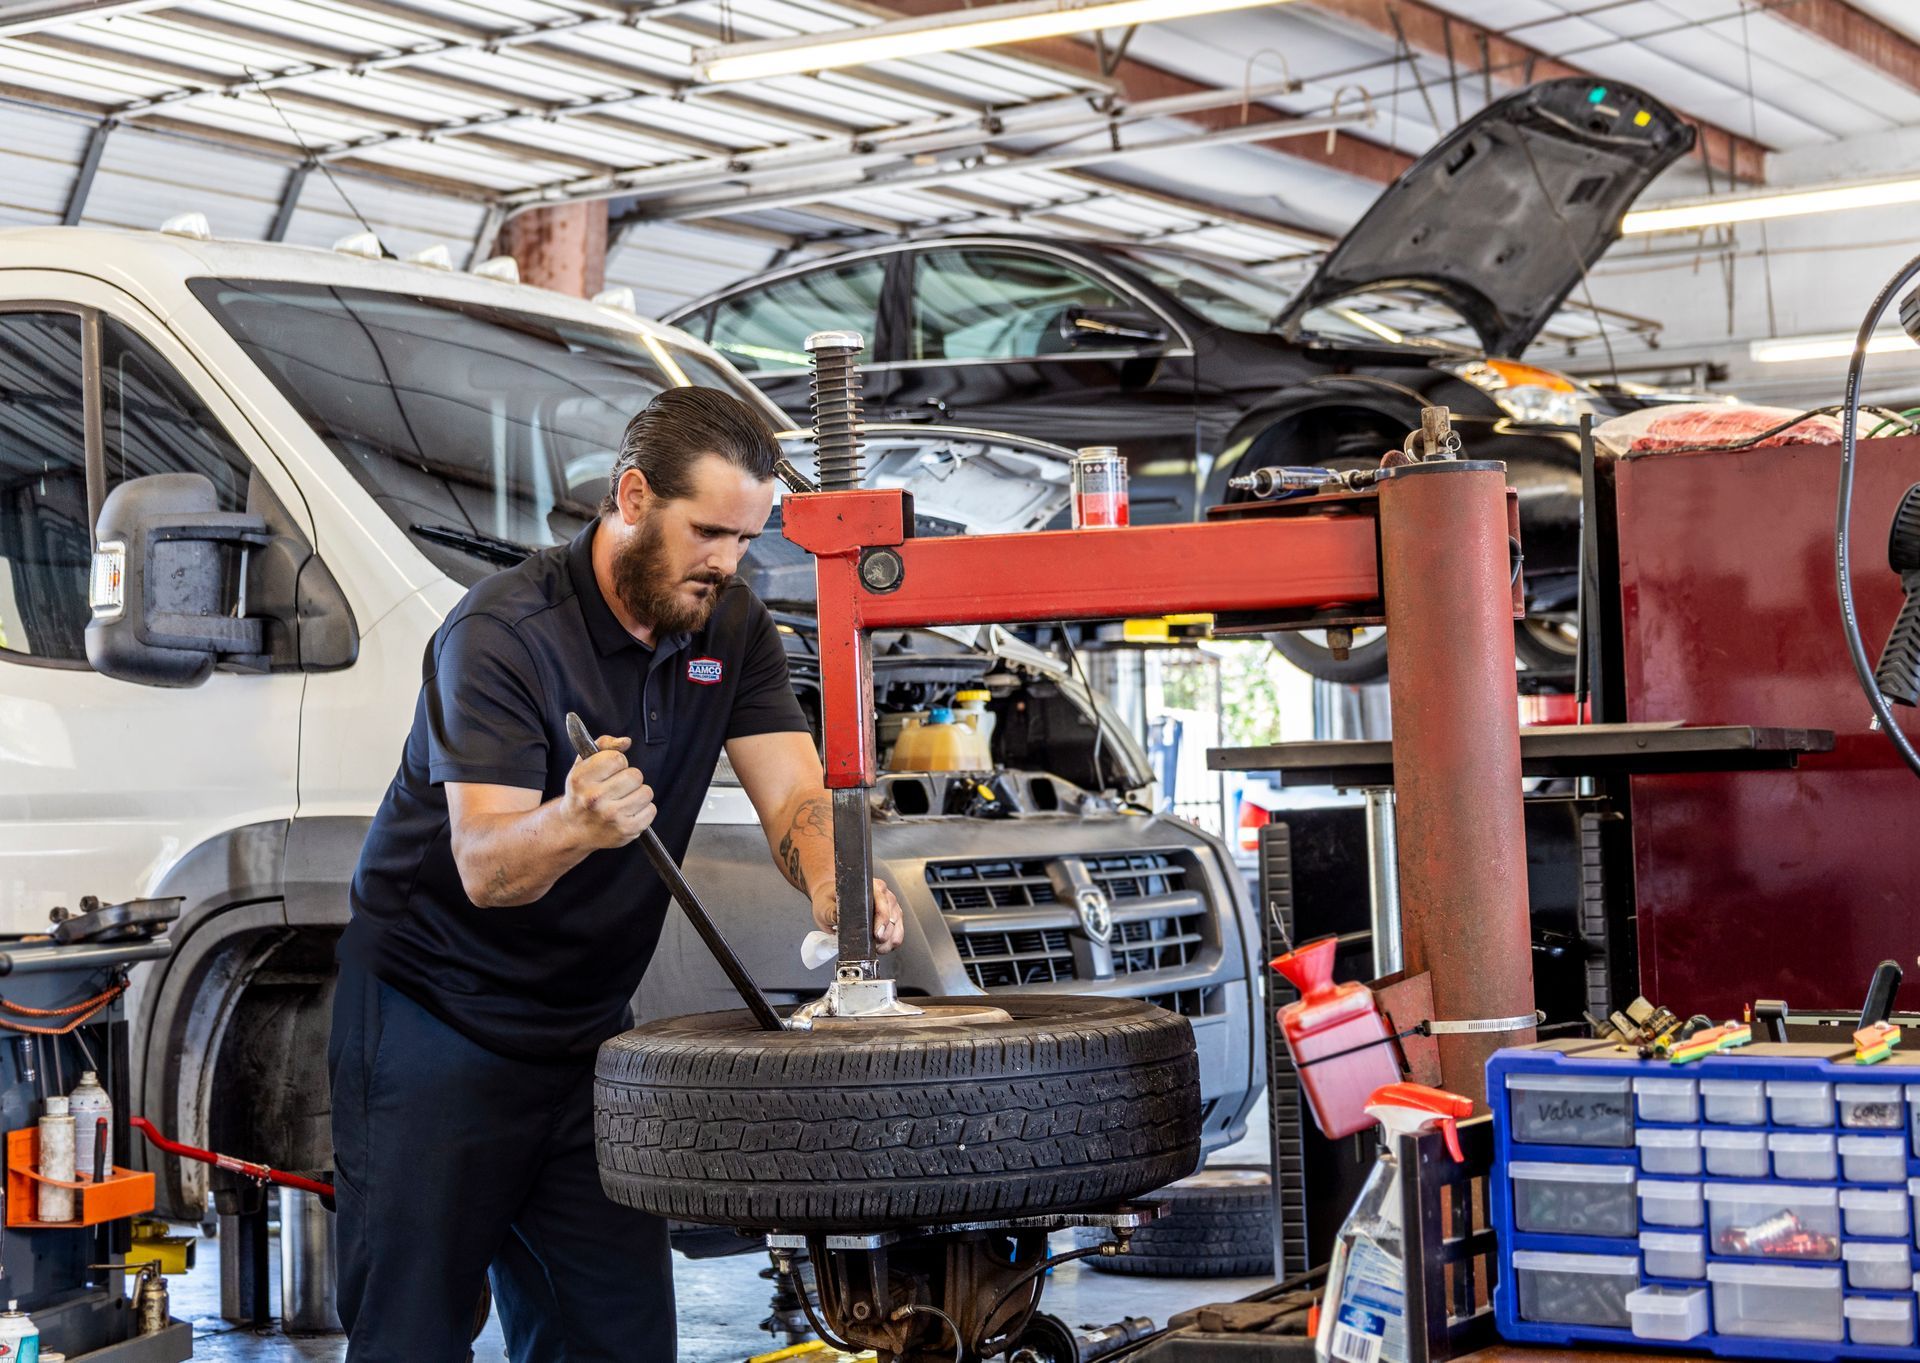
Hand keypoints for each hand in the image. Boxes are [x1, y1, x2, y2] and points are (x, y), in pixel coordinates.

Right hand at [563, 734, 655, 849]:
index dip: (617, 762)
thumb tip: (626, 742)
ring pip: (646, 792)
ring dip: (638, 794)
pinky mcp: (626, 830)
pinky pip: (651, 810)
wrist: (573, 829)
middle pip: (635, 775)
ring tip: (624, 799)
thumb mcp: (582, 766)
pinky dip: (644, 810)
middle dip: (630, 778)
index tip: (610, 771)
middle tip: (618, 786)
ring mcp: (611, 816)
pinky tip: (629, 812)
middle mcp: (595, 799)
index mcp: (581, 779)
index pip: (617, 759)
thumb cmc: (581, 793)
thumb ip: (603, 745)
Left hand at [811, 877, 905, 954]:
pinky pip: (898, 934)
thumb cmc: (831, 899)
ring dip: (887, 942)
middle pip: (893, 916)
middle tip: (872, 945)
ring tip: (873, 946)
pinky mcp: (893, 918)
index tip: (876, 934)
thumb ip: (831, 912)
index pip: (882, 901)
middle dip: (884, 935)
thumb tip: (838, 918)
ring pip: (897, 927)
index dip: (881, 919)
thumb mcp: (824, 905)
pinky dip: (890, 944)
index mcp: (869, 886)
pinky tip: (879, 946)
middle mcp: (884, 894)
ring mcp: (890, 906)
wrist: (833, 899)